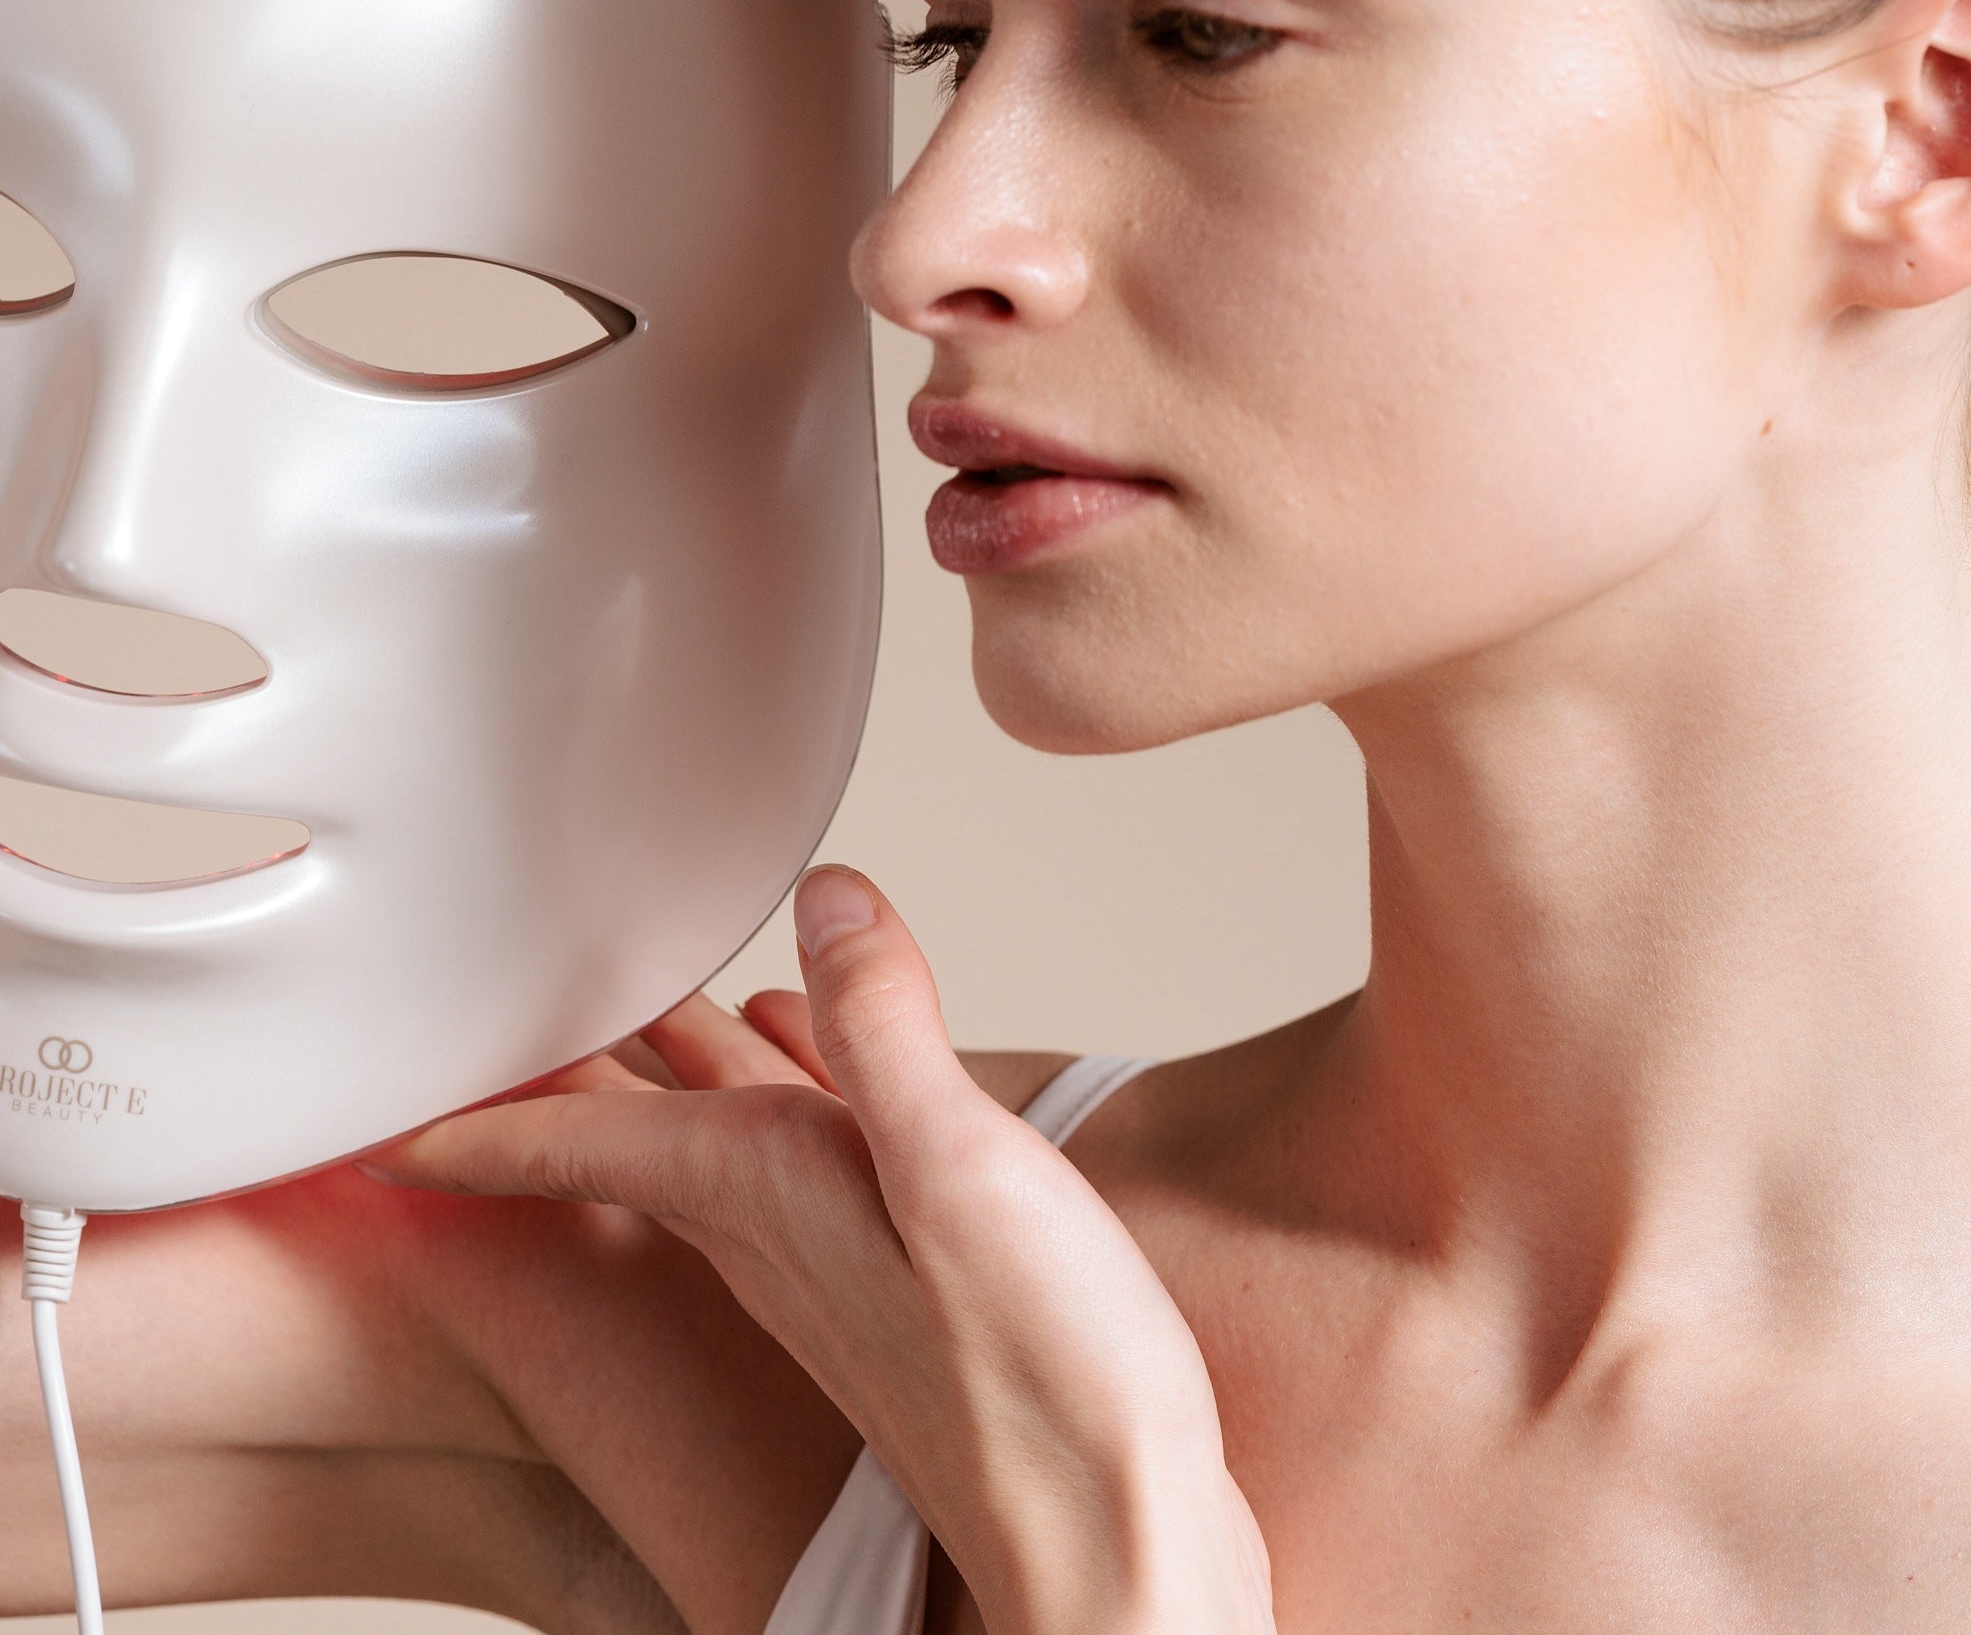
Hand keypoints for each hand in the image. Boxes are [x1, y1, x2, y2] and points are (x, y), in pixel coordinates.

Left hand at [378, 871, 1275, 1634]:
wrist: (1114, 1542)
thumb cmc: (1045, 1389)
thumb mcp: (958, 1170)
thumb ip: (885, 1026)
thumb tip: (826, 899)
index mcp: (769, 1200)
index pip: (580, 1142)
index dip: (480, 1117)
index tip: (385, 1110)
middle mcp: (786, 1244)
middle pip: (645, 1134)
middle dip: (585, 1065)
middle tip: (522, 1003)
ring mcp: (848, 1278)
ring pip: (730, 1150)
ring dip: (690, 1073)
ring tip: (661, 1001)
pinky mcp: (919, 1297)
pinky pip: (818, 1176)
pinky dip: (804, 1102)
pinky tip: (827, 1077)